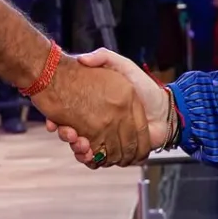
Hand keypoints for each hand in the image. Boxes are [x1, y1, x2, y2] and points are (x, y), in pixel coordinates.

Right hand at [46, 48, 169, 164]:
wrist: (164, 109)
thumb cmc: (144, 86)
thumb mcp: (122, 66)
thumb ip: (104, 58)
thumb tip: (82, 59)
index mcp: (96, 106)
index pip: (70, 113)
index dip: (59, 118)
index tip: (53, 120)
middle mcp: (97, 123)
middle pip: (72, 132)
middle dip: (66, 135)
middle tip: (68, 133)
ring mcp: (105, 138)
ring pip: (82, 148)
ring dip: (77, 149)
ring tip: (80, 144)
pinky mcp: (114, 152)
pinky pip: (97, 160)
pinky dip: (90, 160)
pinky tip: (90, 155)